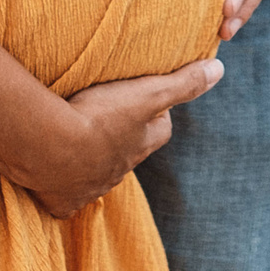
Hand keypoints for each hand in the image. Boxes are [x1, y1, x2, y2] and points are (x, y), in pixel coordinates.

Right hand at [18, 57, 223, 217]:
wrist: (49, 148)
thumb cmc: (100, 117)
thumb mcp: (147, 94)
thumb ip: (184, 83)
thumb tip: (219, 68)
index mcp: (141, 145)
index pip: (161, 129)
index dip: (158, 112)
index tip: (147, 96)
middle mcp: (120, 171)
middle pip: (129, 153)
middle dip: (124, 137)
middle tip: (108, 115)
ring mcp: (91, 188)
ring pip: (98, 173)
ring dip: (92, 159)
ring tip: (77, 138)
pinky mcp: (63, 202)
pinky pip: (67, 197)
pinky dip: (64, 187)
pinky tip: (54, 173)